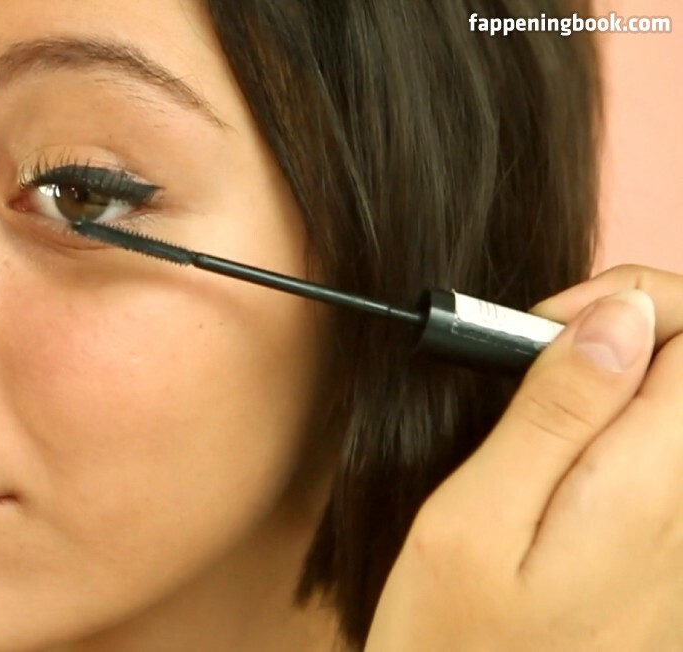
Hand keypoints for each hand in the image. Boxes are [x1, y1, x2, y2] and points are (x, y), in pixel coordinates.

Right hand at [366, 266, 682, 650]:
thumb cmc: (453, 647)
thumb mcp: (471, 522)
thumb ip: (553, 414)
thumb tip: (619, 319)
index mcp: (651, 490)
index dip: (630, 301)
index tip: (548, 326)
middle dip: (628, 331)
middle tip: (534, 358)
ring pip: (681, 414)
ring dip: (619, 381)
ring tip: (534, 408)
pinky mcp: (675, 566)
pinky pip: (668, 462)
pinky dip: (622, 430)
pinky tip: (557, 459)